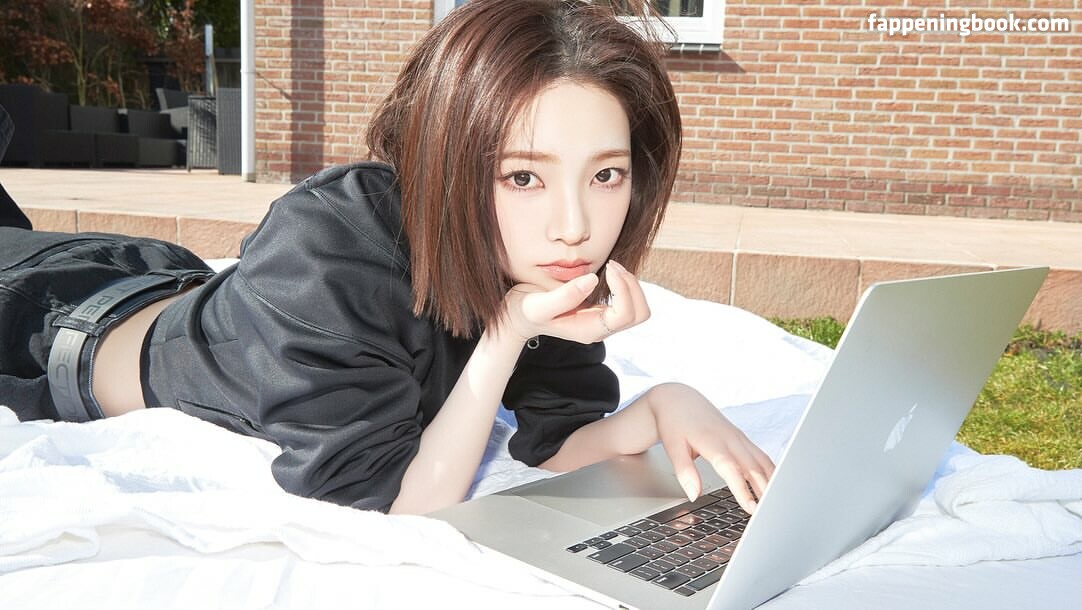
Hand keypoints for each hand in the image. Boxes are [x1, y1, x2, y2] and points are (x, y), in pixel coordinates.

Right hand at [501, 260, 649, 343]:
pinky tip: (608, 272)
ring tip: (610, 266)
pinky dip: (625, 283)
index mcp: (589, 330)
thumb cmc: (525, 312)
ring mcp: (603, 321)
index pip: (625, 315)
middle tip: (612, 266)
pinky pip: (629, 300)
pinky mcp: (602, 311)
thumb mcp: (538, 305)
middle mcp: (600, 329)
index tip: (607, 268)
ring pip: (638, 307)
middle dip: (632, 287)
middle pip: (640, 313)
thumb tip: (593, 280)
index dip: (623, 289)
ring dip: (630, 283)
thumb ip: (565, 296)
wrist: (518, 317)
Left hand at [649, 383, 774, 513]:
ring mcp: (739, 437)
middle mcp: (730, 438)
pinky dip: (770, 472)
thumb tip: (694, 495)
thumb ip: (684, 471)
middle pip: (753, 466)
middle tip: (768, 514)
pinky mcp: (742, 438)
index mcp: (712, 440)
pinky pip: (761, 456)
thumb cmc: (675, 423)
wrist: (679, 400)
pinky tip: (774, 487)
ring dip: (771, 483)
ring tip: (775, 506)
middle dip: (763, 491)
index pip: (731, 467)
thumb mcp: (672, 446)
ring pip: (762, 461)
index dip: (742, 488)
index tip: (750, 507)